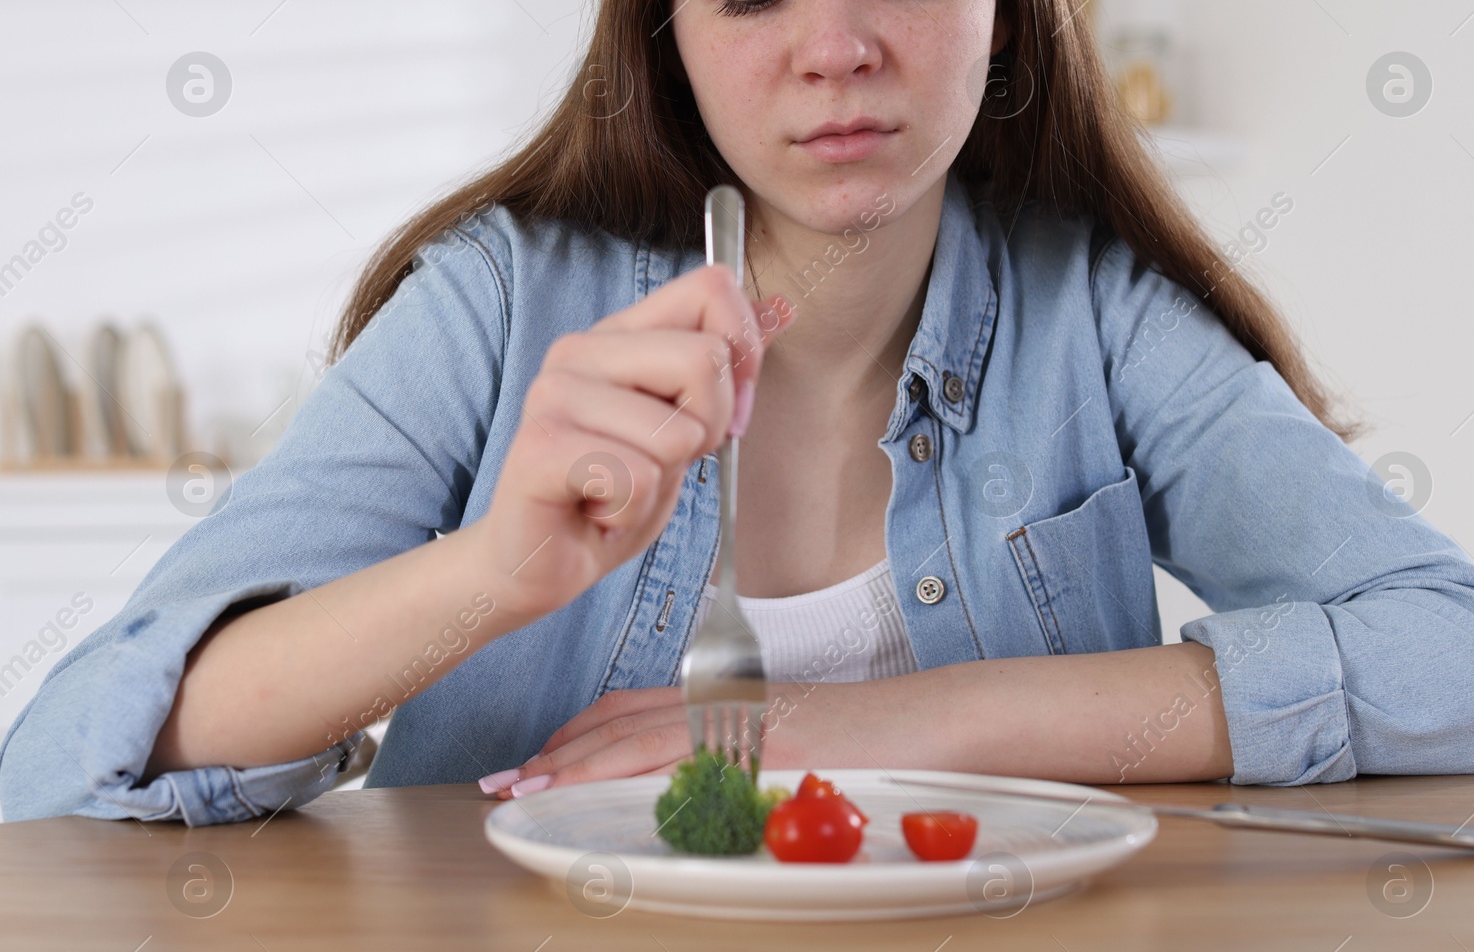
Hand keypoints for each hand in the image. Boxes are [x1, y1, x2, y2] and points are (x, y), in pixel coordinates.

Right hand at [469, 265, 793, 620]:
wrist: (540, 560)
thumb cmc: (612, 492)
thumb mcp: (684, 424)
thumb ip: (723, 365)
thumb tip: (782, 309)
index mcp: (618, 333)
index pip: (710, 288)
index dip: (743, 352)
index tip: (724, 412)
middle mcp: (580, 350)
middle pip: (705, 358)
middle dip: (707, 428)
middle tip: (659, 462)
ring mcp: (554, 394)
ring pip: (676, 432)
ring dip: (662, 480)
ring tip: (618, 489)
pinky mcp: (540, 447)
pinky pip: (639, 477)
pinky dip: (631, 511)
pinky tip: (597, 511)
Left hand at [476, 681, 904, 798]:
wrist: (945, 720)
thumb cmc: (884, 736)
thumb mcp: (801, 740)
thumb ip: (749, 753)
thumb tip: (705, 786)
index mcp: (733, 700)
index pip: (637, 708)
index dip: (581, 733)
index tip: (538, 757)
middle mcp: (731, 703)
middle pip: (625, 720)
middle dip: (560, 752)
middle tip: (507, 781)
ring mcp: (748, 723)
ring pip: (644, 737)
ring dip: (579, 765)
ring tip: (530, 789)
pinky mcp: (768, 745)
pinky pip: (691, 761)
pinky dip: (641, 777)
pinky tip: (606, 794)